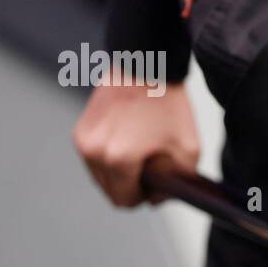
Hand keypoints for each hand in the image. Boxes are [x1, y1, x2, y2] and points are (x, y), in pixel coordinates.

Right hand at [72, 76, 198, 206]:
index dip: (144, 198)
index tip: (156, 184)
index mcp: (119, 159)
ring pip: (101, 178)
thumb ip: (176, 184)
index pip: (125, 201)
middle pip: (110, 192)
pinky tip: (129, 141)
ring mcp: (84, 141)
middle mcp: (94, 152)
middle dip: (132, 187)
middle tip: (151, 166)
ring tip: (140, 151)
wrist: (145, 65)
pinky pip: (94, 160)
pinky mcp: (80, 131)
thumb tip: (155, 199)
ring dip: (120, 173)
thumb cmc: (168, 104)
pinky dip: (110, 158)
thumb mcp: (188, 150)